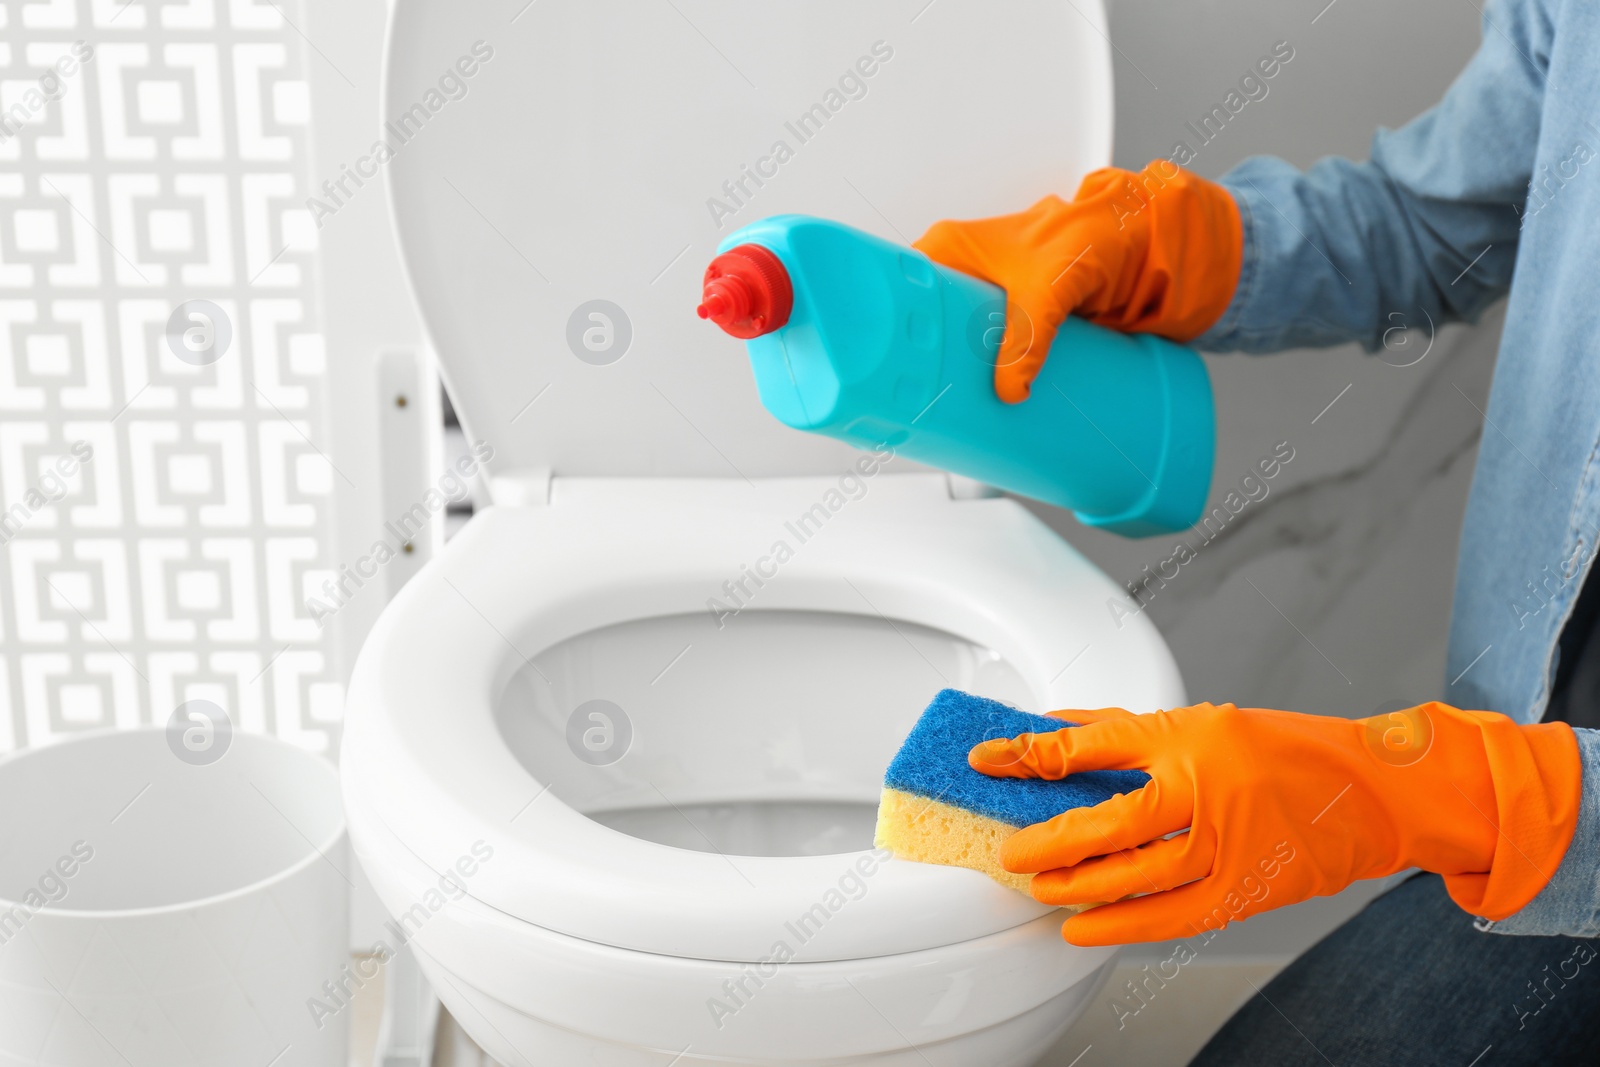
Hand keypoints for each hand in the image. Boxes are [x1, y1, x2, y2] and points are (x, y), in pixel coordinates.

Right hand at [913, 161, 1241, 402]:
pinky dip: (980, 377)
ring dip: (950, 374)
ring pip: (952, 343)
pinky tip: (976, 402)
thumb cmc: (1089, 237)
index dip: (885, 322)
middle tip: (909, 397)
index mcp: (950, 248)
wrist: (1140, 243)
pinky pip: (983, 355)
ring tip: (939, 408)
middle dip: (916, 361)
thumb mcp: (1047, 291)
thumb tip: (1009, 389)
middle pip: (921, 325)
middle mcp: (962, 273)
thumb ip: (1026, 339)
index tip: (878, 360)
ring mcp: (986, 302)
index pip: (896, 286)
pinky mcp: (1012, 324)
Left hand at [968, 702, 1579, 945]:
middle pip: (1107, 819)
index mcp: (1189, 734)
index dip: (1030, 753)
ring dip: (1078, 885)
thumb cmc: (1284, 749)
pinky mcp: (1245, 889)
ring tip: (1040, 889)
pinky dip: (1123, 925)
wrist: (1374, 791)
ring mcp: (1227, 842)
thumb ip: (1126, 729)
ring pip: (1134, 873)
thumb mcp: (1203, 720)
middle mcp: (1205, 785)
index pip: (1091, 743)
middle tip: (1011, 850)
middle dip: (1048, 838)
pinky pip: (1171, 916)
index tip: (987, 759)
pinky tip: (1083, 928)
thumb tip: (1057, 727)